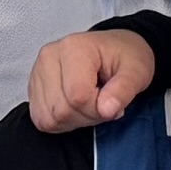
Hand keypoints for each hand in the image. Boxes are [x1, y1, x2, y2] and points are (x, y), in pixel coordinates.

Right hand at [25, 26, 159, 131]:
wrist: (115, 50)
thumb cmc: (125, 58)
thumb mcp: (137, 72)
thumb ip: (123, 91)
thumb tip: (106, 109)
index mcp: (74, 48)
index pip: (77, 97)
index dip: (98, 109)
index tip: (111, 99)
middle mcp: (49, 57)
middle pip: (61, 110)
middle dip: (87, 116)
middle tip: (103, 102)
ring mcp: (38, 72)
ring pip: (49, 118)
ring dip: (74, 120)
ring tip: (89, 103)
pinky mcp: (34, 87)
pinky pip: (41, 119)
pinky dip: (61, 121)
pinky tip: (76, 107)